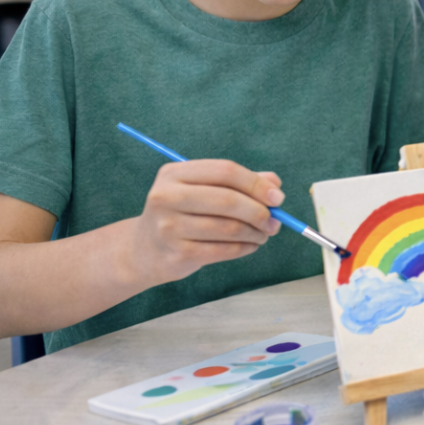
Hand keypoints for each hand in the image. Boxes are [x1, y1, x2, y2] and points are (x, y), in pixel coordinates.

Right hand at [127, 161, 282, 285]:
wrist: (145, 250)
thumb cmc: (184, 214)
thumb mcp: (204, 191)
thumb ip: (240, 183)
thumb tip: (274, 184)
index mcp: (174, 173)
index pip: (225, 171)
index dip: (256, 184)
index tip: (278, 198)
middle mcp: (166, 196)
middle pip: (228, 200)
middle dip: (259, 211)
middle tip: (275, 222)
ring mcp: (168, 226)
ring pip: (229, 228)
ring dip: (255, 232)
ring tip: (263, 234)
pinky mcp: (177, 253)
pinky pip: (224, 250)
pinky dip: (245, 248)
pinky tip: (250, 245)